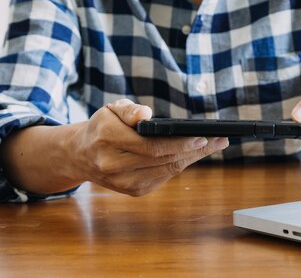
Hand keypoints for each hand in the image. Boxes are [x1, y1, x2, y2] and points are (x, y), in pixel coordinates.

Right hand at [68, 99, 228, 195]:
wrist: (81, 155)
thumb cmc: (102, 127)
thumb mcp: (110, 109)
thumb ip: (129, 110)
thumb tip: (146, 115)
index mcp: (108, 140)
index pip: (151, 145)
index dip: (180, 143)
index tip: (203, 137)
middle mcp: (114, 165)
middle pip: (164, 159)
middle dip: (196, 150)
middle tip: (219, 140)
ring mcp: (124, 183)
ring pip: (167, 170)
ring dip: (193, 158)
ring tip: (214, 145)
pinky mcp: (133, 191)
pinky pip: (163, 177)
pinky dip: (180, 165)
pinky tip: (194, 154)